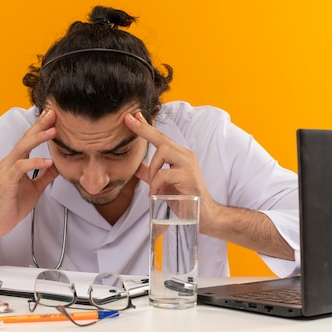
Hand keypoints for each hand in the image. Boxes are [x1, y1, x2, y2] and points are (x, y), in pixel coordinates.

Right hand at [0, 109, 58, 237]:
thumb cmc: (12, 204)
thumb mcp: (36, 188)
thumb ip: (46, 175)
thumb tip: (59, 165)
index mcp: (17, 161)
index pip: (30, 140)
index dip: (41, 127)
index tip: (53, 117)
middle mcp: (11, 161)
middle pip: (26, 138)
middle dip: (40, 125)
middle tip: (52, 113)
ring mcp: (8, 170)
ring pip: (22, 148)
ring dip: (38, 138)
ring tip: (53, 132)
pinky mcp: (7, 181)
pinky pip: (21, 167)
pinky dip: (35, 162)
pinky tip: (48, 161)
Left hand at [124, 111, 219, 231]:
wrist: (203, 215)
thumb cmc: (183, 198)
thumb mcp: (162, 183)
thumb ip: (150, 173)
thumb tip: (134, 165)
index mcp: (179, 155)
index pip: (160, 137)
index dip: (146, 126)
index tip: (132, 115)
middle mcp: (185, 155)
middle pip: (161, 137)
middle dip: (143, 128)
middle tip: (128, 119)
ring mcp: (188, 164)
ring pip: (163, 151)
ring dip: (153, 169)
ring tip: (153, 186)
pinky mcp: (188, 176)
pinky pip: (164, 173)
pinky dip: (155, 184)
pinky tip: (156, 194)